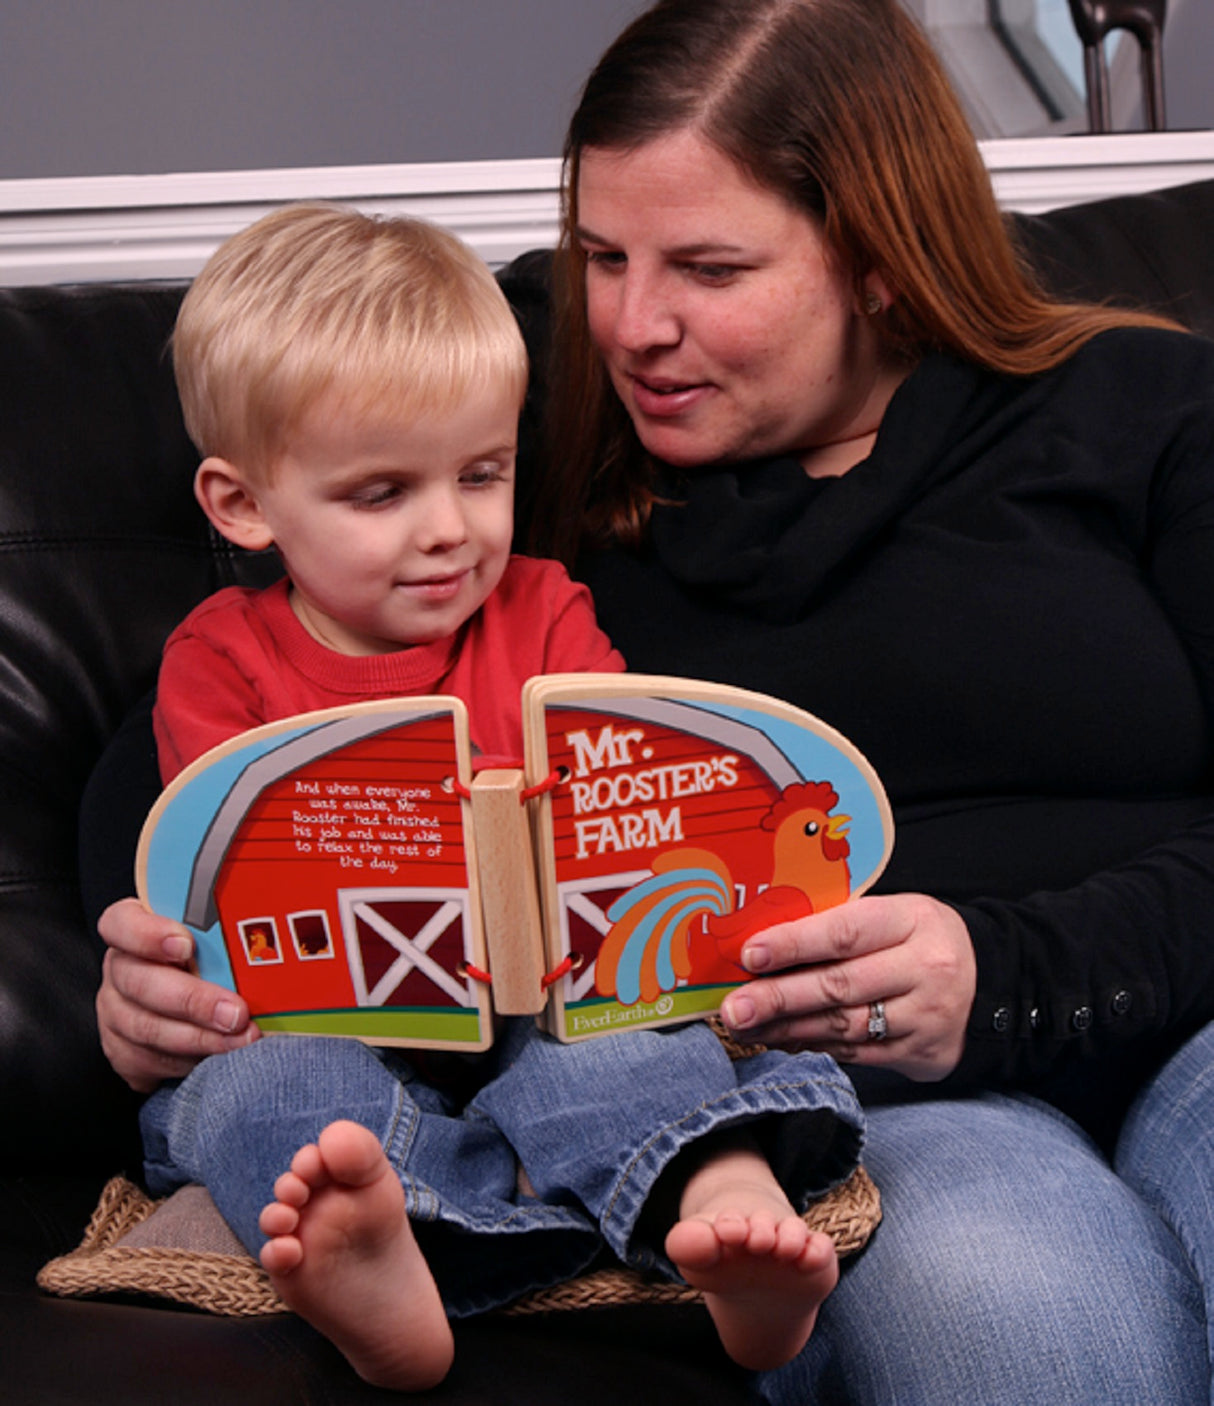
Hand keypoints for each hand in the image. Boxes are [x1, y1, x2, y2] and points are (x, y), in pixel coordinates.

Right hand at [96, 896, 258, 1091]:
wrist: (180, 1005)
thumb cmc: (205, 960)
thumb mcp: (209, 939)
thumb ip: (222, 935)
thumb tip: (267, 938)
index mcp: (134, 930)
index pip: (122, 923)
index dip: (148, 935)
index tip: (186, 945)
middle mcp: (119, 969)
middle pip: (139, 982)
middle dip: (193, 1001)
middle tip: (236, 1013)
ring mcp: (114, 1011)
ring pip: (145, 1028)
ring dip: (199, 1038)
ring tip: (239, 1040)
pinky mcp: (121, 1050)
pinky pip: (148, 1061)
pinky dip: (185, 1062)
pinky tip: (214, 1058)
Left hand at [719, 894, 975, 1081]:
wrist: (993, 983)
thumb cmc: (920, 939)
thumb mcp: (895, 913)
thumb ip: (841, 923)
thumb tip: (766, 939)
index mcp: (911, 920)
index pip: (845, 932)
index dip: (794, 943)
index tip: (750, 954)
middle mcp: (923, 969)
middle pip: (839, 986)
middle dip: (779, 998)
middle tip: (734, 1007)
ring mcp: (925, 1017)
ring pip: (845, 1026)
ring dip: (787, 1028)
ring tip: (745, 1026)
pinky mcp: (921, 1055)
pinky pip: (857, 1054)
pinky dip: (815, 1048)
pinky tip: (783, 1040)